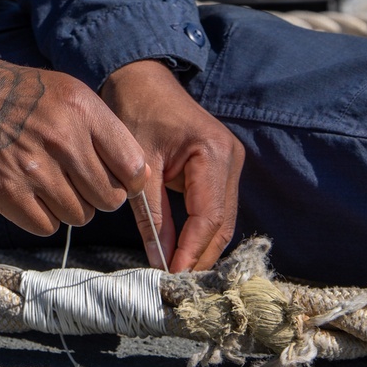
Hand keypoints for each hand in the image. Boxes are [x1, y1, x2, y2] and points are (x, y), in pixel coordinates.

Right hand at [0, 53, 147, 235]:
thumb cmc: (16, 94)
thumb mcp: (66, 90)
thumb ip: (101, 126)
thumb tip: (134, 171)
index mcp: (82, 110)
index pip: (133, 166)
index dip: (130, 180)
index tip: (119, 180)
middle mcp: (62, 139)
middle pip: (109, 198)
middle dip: (99, 197)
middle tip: (80, 184)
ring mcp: (34, 169)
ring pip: (80, 216)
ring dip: (70, 208)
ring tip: (51, 187)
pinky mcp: (7, 193)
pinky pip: (46, 226)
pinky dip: (42, 218)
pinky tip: (32, 197)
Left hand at [101, 60, 243, 272]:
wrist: (140, 80)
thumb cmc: (135, 113)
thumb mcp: (139, 168)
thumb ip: (151, 215)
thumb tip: (159, 261)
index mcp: (213, 153)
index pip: (208, 217)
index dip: (192, 252)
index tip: (173, 277)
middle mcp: (231, 158)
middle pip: (222, 223)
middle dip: (201, 257)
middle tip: (177, 286)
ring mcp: (230, 163)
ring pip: (222, 220)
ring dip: (203, 248)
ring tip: (179, 275)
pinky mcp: (222, 168)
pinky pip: (216, 209)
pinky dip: (202, 232)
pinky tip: (184, 251)